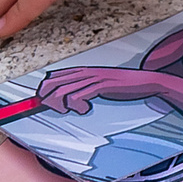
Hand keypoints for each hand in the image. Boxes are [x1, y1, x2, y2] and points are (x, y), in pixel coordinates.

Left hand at [34, 66, 177, 114]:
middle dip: (46, 97)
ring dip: (60, 103)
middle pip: (55, 82)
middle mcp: (86, 72)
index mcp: (84, 71)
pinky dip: (77, 105)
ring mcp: (94, 77)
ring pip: (64, 89)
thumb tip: (67, 99)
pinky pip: (80, 95)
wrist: (145, 82)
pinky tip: (84, 109)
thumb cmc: (123, 86)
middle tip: (51, 108)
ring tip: (67, 110)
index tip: (37, 102)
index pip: (55, 76)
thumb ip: (85, 88)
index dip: (43, 89)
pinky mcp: (102, 85)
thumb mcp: (100, 85)